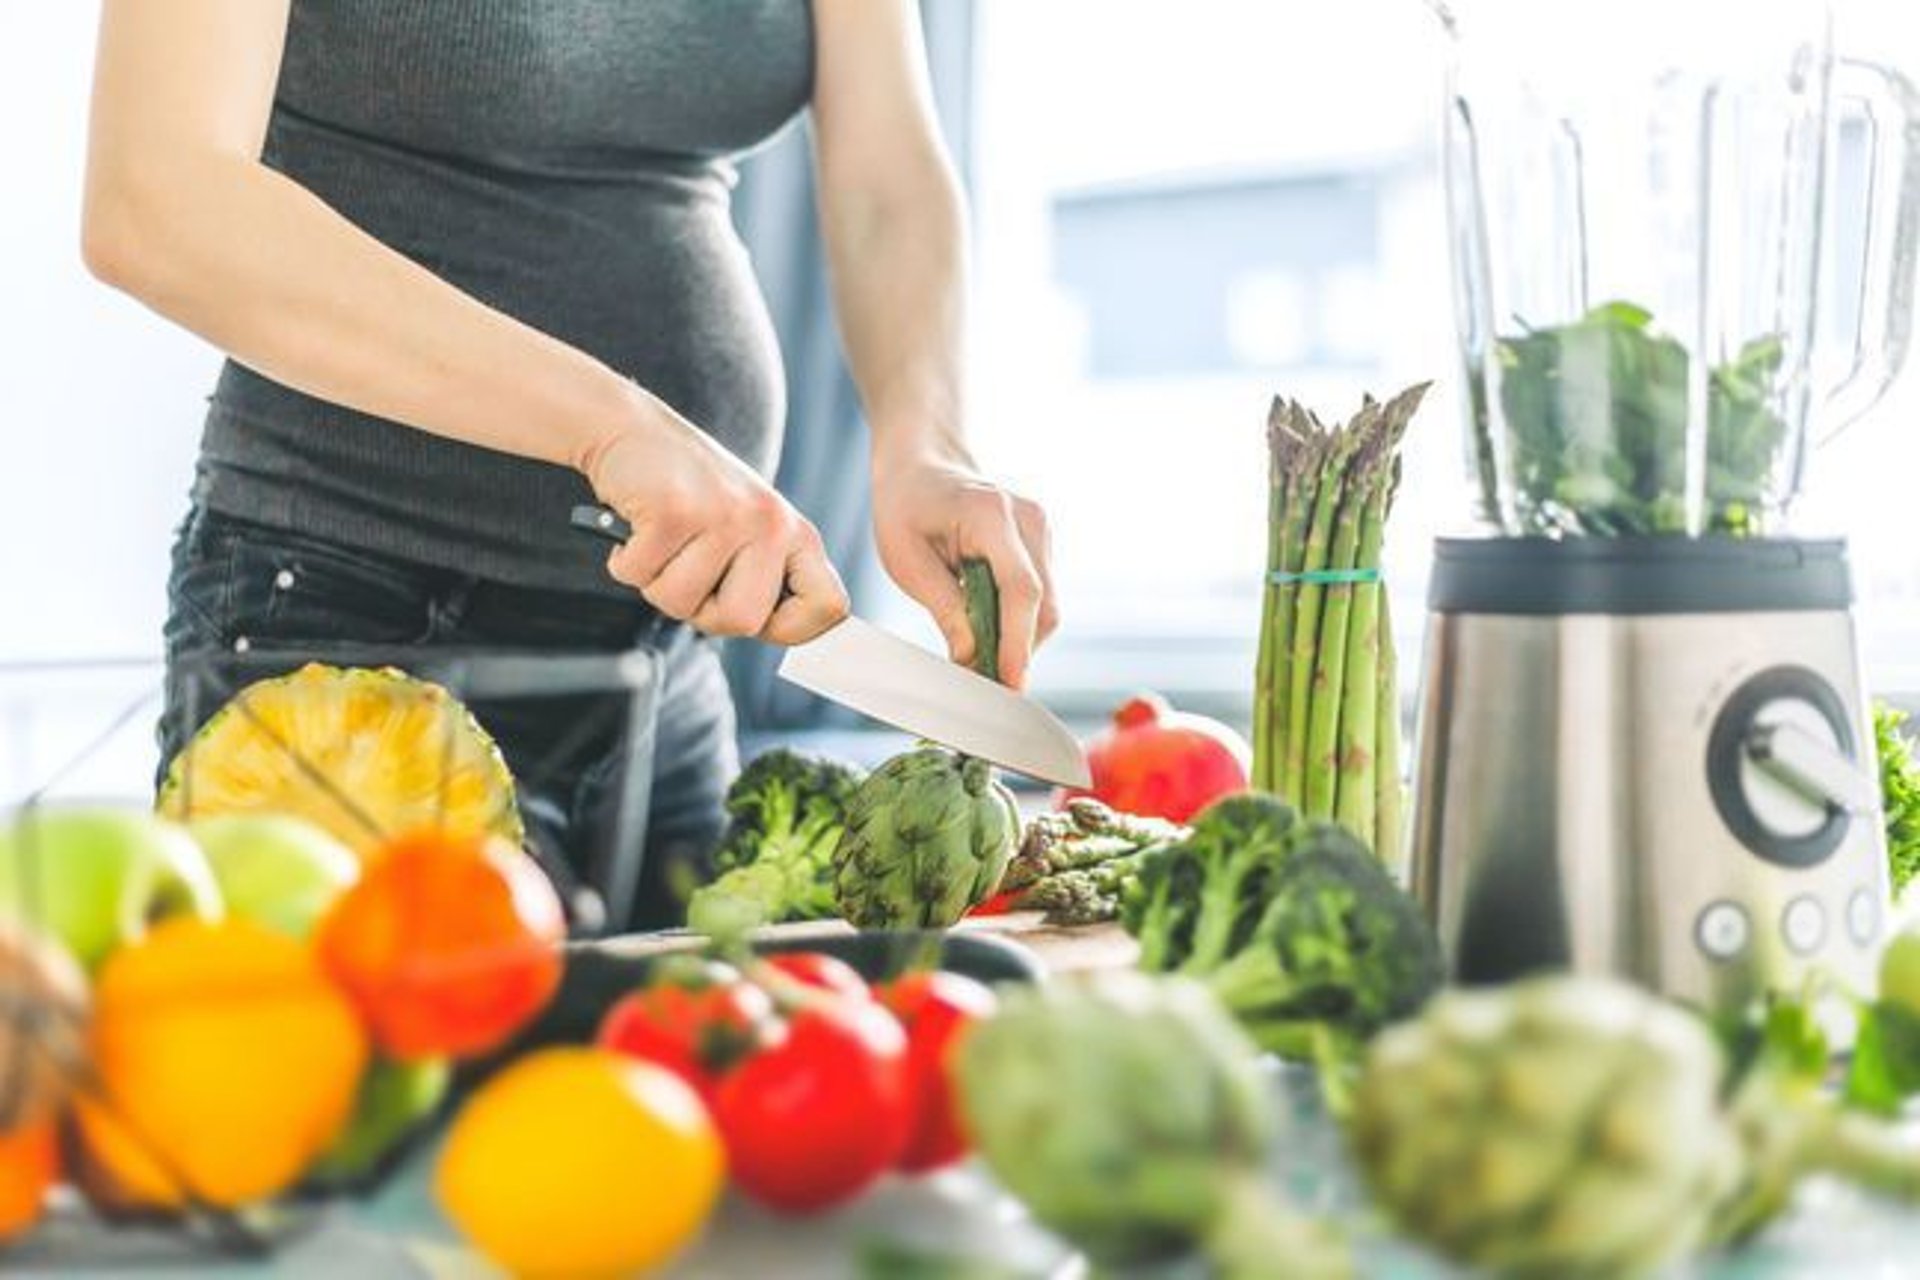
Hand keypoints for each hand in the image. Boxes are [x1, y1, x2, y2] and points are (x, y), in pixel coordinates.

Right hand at [580, 388, 848, 644]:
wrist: (634, 430)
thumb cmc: (690, 493)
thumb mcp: (746, 532)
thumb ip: (765, 578)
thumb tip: (777, 634)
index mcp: (795, 534)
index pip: (828, 607)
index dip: (792, 630)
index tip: (756, 619)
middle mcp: (770, 522)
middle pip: (744, 621)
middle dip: (703, 613)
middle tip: (688, 574)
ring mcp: (724, 515)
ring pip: (682, 604)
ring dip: (657, 583)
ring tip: (662, 542)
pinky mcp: (674, 510)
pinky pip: (641, 576)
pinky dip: (626, 563)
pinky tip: (637, 529)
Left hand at [871, 449, 1057, 688]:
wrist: (922, 466)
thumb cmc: (907, 507)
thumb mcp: (907, 561)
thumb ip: (944, 609)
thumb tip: (972, 659)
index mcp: (993, 515)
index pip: (1021, 591)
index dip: (1018, 645)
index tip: (1008, 685)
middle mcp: (1030, 519)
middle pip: (1044, 606)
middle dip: (1019, 653)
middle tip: (985, 689)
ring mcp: (1042, 530)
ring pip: (1046, 607)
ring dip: (1019, 641)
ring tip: (981, 665)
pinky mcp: (1041, 545)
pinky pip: (1040, 597)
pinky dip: (1019, 624)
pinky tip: (990, 636)